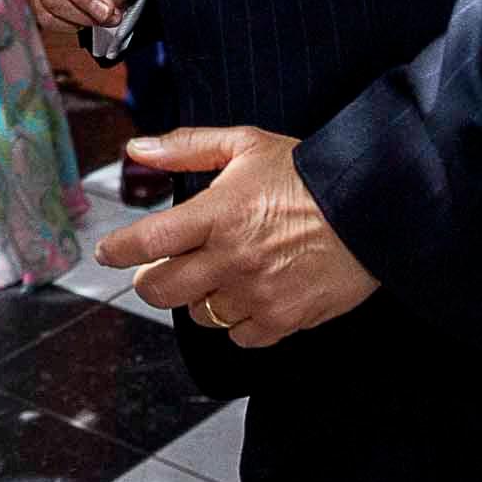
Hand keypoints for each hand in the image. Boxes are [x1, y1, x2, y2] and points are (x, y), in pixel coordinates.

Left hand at [96, 127, 378, 345]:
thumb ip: (186, 147)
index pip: (147, 241)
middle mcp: (231, 257)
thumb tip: (137, 150)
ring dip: (200, 298)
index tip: (109, 252)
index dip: (118, 250)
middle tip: (159, 271)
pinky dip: (239, 322)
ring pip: (199, 315)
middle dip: (151, 281)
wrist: (372, 206)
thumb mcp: (245, 144)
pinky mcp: (284, 319)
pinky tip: (250, 295)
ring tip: (220, 275)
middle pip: (161, 290)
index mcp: (216, 214)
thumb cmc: (307, 173)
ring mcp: (257, 292)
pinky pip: (240, 337)